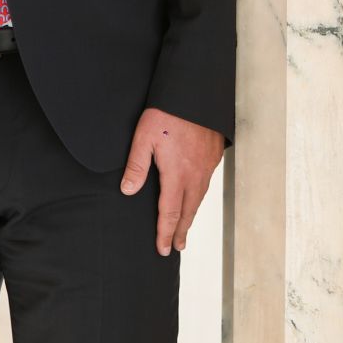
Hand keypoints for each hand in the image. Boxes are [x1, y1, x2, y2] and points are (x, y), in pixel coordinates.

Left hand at [120, 106, 224, 255]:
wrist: (196, 92)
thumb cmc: (168, 113)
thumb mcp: (143, 137)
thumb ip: (137, 165)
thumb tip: (128, 190)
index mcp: (177, 173)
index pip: (170, 212)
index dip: (165, 232)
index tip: (163, 249)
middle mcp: (195, 174)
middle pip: (188, 210)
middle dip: (181, 230)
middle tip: (177, 247)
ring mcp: (207, 164)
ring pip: (199, 197)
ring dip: (191, 214)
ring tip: (185, 226)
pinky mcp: (214, 154)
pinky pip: (207, 181)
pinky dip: (199, 195)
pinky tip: (196, 194)